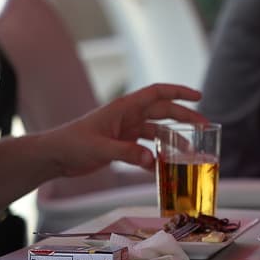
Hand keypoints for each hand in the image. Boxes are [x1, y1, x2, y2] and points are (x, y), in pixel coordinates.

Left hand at [42, 83, 203, 176]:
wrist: (54, 156)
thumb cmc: (72, 144)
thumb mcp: (100, 148)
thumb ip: (127, 153)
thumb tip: (153, 161)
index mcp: (125, 108)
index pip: (157, 93)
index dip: (179, 92)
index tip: (199, 97)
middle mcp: (129, 116)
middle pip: (163, 112)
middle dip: (185, 118)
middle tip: (205, 127)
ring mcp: (126, 130)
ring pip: (158, 131)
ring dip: (174, 140)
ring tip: (191, 153)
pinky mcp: (122, 145)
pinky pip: (147, 148)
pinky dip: (158, 156)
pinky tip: (166, 167)